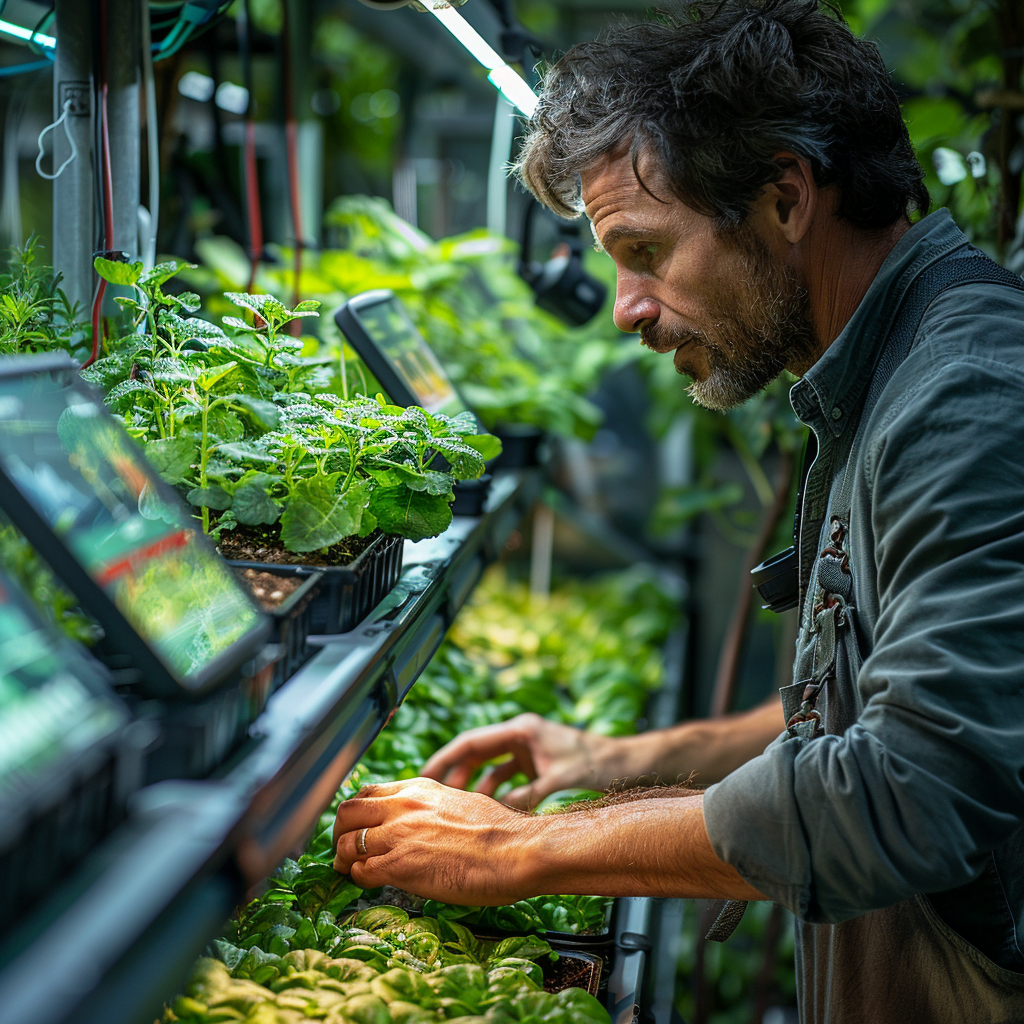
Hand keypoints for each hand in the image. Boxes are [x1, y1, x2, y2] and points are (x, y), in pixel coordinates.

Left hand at [332, 778, 540, 903]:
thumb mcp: (458, 802)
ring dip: (344, 859)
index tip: (356, 825)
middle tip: (344, 848)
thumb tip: (422, 823)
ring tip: (350, 870)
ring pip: (347, 843)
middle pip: (347, 812)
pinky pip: (361, 871)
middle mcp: (403, 806)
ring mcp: (399, 835)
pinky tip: (369, 883)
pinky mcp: (400, 865)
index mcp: (419, 789)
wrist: (516, 850)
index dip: (356, 812)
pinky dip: (358, 879)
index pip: (367, 792)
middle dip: (339, 832)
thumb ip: (431, 808)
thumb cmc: (499, 832)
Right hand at [420, 712, 630, 808]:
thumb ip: (526, 797)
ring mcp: (528, 751)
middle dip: (456, 776)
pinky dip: (499, 796)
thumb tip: (496, 815)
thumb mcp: (558, 780)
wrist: (627, 764)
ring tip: (459, 811)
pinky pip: (508, 780)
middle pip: (476, 754)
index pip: (472, 742)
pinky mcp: (536, 766)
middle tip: (435, 799)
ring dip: (477, 788)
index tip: (424, 776)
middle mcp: (520, 736)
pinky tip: (491, 815)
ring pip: (491, 769)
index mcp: (521, 730)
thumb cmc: (597, 764)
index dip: (445, 759)